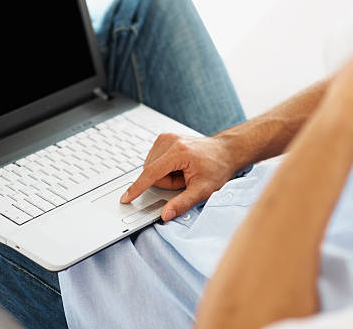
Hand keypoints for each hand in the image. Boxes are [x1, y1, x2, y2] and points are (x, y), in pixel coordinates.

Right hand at [120, 133, 238, 220]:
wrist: (226, 151)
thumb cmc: (217, 167)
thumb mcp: (203, 190)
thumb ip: (182, 203)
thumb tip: (166, 214)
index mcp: (179, 152)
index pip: (151, 173)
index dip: (137, 188)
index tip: (126, 197)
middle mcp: (170, 141)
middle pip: (151, 172)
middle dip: (165, 182)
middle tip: (184, 180)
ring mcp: (166, 138)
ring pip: (151, 166)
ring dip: (164, 175)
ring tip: (184, 172)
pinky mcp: (165, 138)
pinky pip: (154, 160)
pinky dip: (164, 167)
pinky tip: (179, 166)